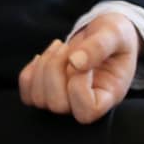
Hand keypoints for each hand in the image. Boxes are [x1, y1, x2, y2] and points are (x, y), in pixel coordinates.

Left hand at [18, 13, 138, 122]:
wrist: (104, 33)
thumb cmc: (115, 35)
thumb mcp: (115, 34)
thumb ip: (99, 46)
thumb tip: (75, 62)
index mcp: (108, 96)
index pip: (86, 111)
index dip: (78, 86)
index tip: (83, 62)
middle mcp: (85, 103)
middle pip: (57, 105)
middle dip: (54, 70)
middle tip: (65, 48)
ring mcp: (65, 100)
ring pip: (39, 99)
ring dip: (43, 67)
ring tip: (59, 48)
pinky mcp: (48, 91)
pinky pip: (28, 94)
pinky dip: (29, 74)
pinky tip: (43, 57)